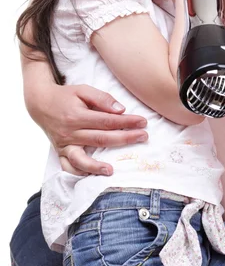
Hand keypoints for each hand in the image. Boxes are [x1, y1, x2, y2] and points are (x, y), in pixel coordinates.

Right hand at [29, 83, 147, 174]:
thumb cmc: (66, 96)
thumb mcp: (83, 90)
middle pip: (101, 138)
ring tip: (111, 170)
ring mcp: (64, 144)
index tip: (143, 122)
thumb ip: (102, 98)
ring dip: (96, 166)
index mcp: (77, 115)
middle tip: (143, 136)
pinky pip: (67, 167)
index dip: (126, 122)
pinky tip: (91, 175)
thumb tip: (120, 110)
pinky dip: (78, 173)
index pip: (107, 121)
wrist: (41, 104)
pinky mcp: (60, 152)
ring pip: (81, 158)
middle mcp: (70, 132)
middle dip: (124, 139)